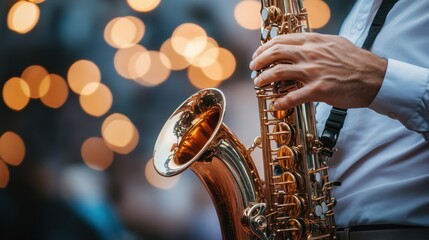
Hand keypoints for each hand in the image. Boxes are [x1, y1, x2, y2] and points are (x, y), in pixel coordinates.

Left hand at [249, 32, 387, 109]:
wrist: (375, 78)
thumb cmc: (356, 62)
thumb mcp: (335, 44)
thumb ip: (316, 44)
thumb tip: (302, 45)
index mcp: (314, 41)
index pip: (282, 41)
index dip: (265, 48)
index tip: (258, 55)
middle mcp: (311, 54)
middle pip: (276, 53)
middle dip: (259, 61)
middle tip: (253, 68)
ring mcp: (313, 71)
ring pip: (279, 73)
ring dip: (264, 79)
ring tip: (258, 84)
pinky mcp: (319, 90)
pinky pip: (293, 97)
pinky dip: (281, 101)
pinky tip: (275, 104)